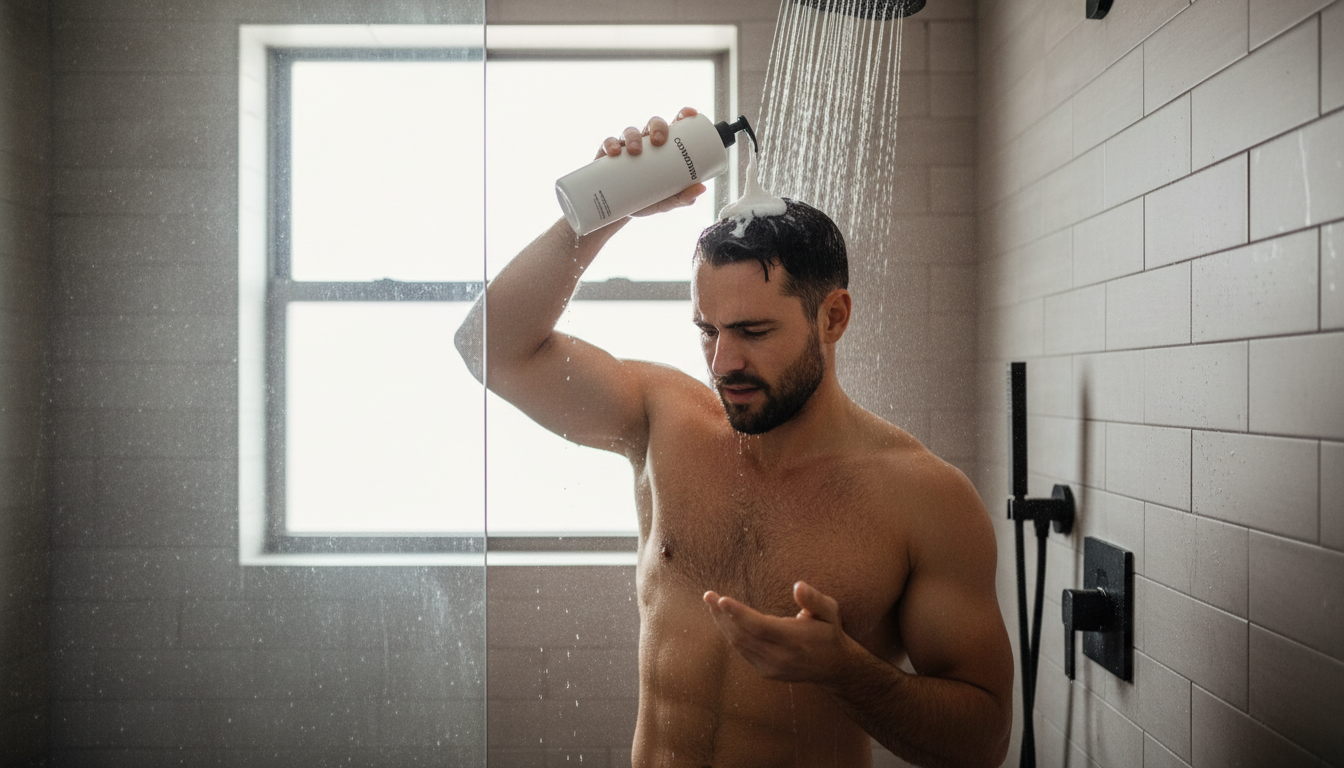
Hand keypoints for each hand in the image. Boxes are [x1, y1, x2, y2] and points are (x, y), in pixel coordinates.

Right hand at [594, 106, 706, 216]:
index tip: (689, 114)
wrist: (619, 213)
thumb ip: (684, 197)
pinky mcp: (608, 155)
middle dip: (657, 127)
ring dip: (633, 136)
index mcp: (664, 148)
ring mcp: (626, 147)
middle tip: (659, 141)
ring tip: (635, 151)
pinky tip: (614, 151)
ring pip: (630, 131)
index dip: (682, 115)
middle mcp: (646, 143)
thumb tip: (701, 188)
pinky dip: (611, 144)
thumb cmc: (648, 201)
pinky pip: (608, 142)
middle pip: (653, 124)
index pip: (675, 125)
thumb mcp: (667, 201)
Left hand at [703, 581, 858, 683]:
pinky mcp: (766, 672)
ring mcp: (772, 667)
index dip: (738, 613)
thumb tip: (798, 586)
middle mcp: (780, 657)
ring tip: (712, 604)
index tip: (721, 599)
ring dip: (723, 624)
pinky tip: (725, 620)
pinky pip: (743, 652)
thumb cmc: (829, 632)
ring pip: (739, 645)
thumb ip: (814, 599)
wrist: (834, 667)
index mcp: (794, 640)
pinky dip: (731, 635)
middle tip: (708, 596)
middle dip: (722, 615)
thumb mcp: (830, 611)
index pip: (759, 626)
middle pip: (743, 636)